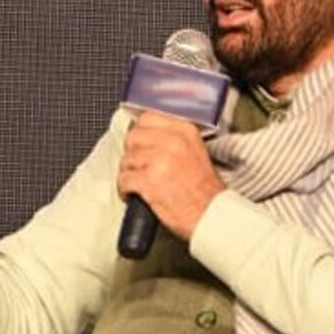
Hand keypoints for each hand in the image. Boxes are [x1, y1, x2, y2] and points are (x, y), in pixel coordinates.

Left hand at [116, 111, 224, 241]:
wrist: (210, 215)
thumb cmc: (205, 191)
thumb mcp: (195, 152)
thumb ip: (173, 139)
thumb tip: (147, 135)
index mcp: (184, 131)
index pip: (147, 118)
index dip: (140, 133)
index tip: (140, 144)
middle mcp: (172, 141)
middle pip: (133, 137)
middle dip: (133, 154)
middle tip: (140, 167)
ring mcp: (158, 159)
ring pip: (126, 159)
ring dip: (129, 173)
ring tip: (141, 183)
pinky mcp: (148, 179)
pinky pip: (123, 179)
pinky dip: (125, 190)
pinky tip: (135, 194)